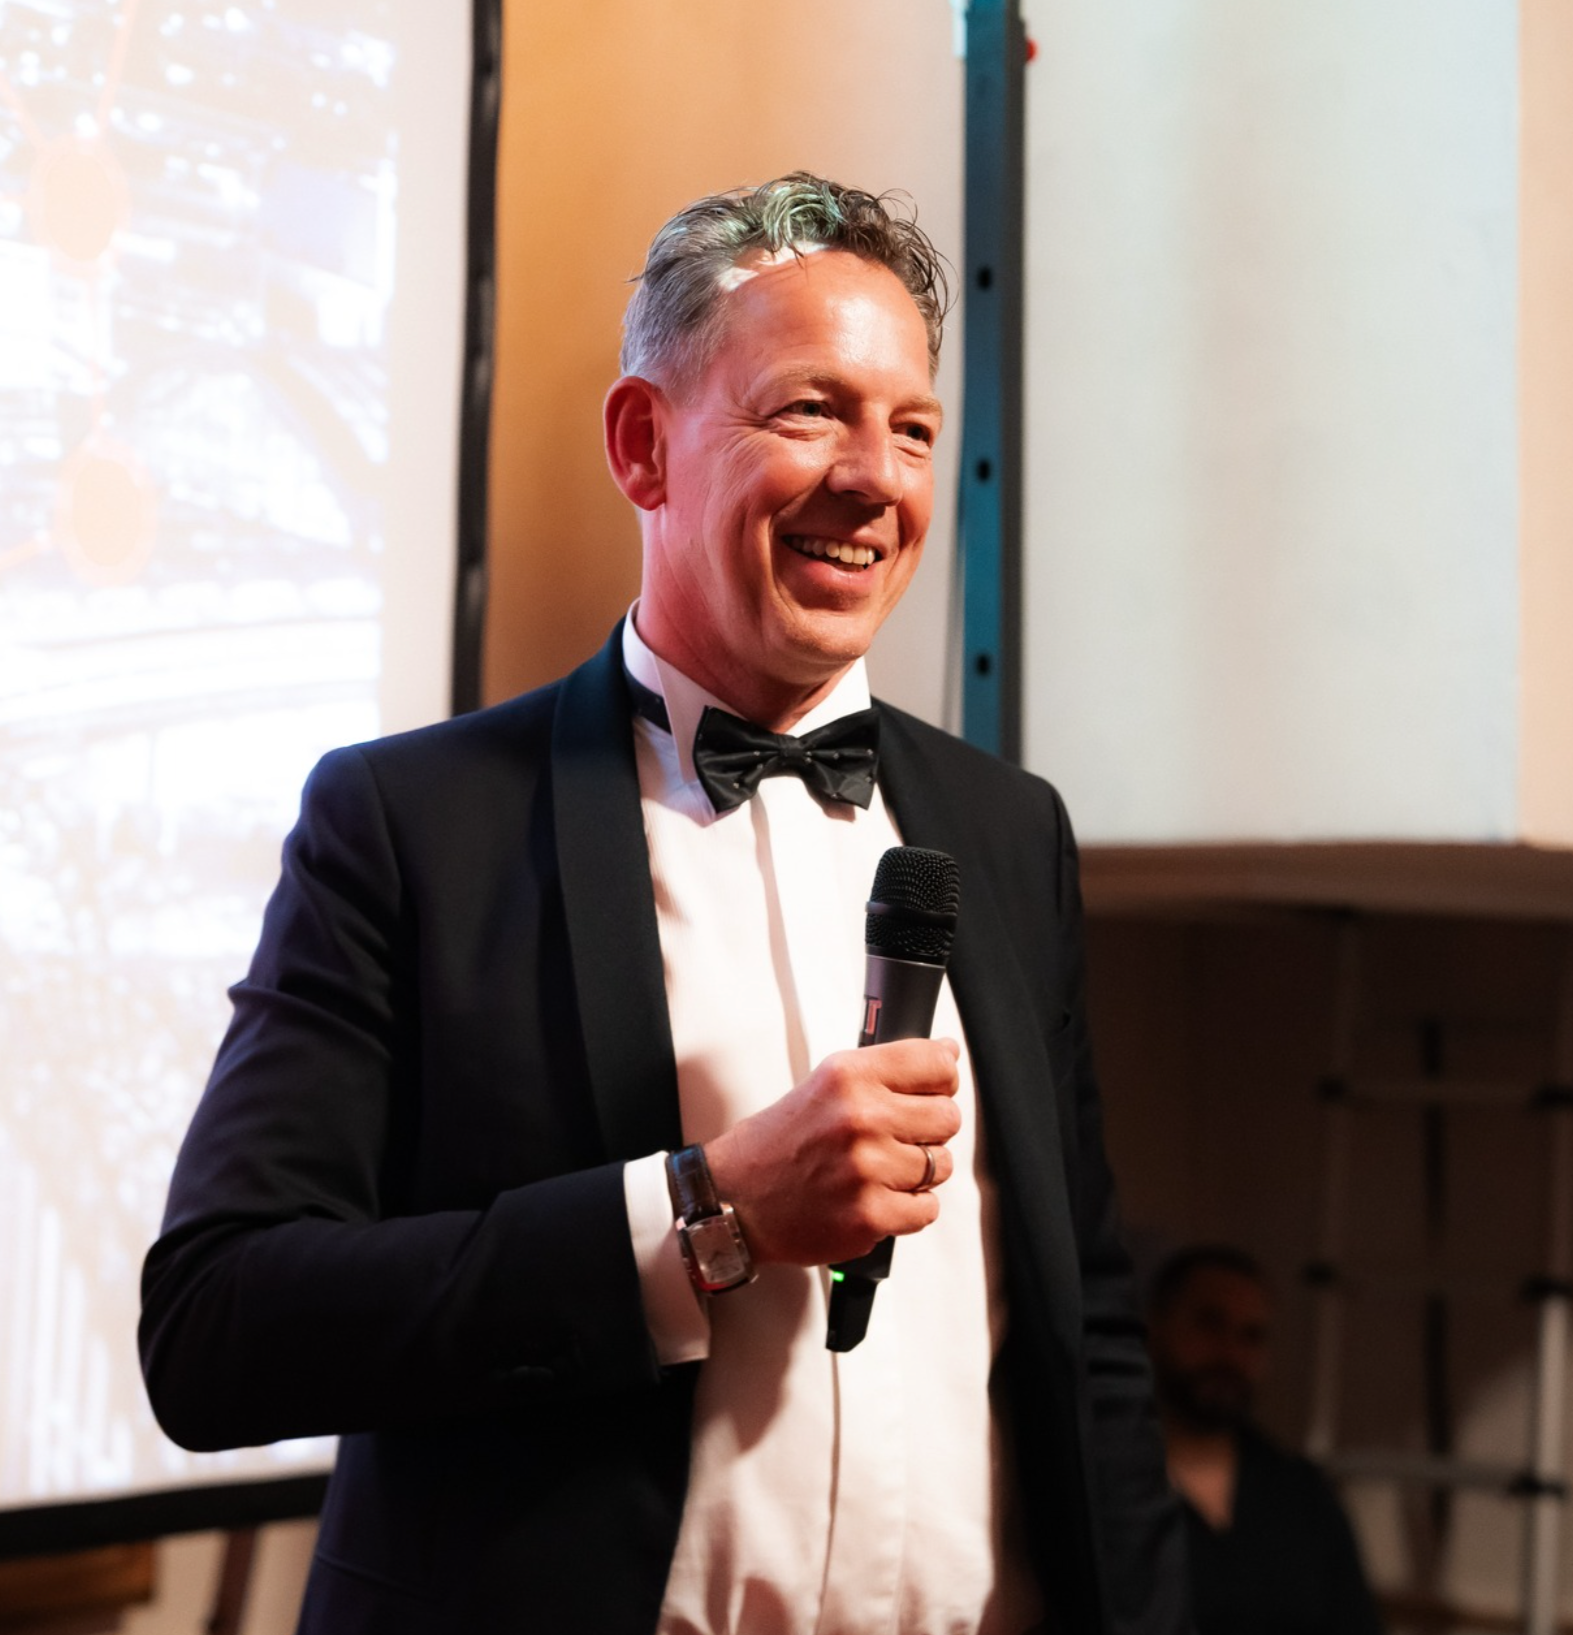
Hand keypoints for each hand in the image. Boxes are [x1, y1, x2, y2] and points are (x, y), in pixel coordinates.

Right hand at [703, 1038, 961, 1266]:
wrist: (734, 1200)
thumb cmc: (775, 1145)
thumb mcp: (824, 1084)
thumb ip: (887, 1069)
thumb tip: (947, 1053)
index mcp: (849, 1076)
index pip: (936, 1063)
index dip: (942, 1079)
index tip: (935, 1089)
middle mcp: (860, 1117)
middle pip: (947, 1116)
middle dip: (929, 1130)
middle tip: (896, 1138)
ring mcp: (867, 1168)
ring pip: (941, 1166)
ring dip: (917, 1173)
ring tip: (877, 1171)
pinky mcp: (871, 1215)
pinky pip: (926, 1209)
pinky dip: (908, 1208)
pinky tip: (875, 1197)